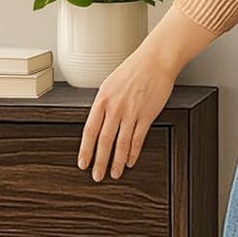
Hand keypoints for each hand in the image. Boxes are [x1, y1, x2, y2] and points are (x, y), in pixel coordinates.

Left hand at [78, 41, 177, 180]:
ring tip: (115, 173)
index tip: (82, 163)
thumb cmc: (133, 70)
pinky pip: (138, 139)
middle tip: (97, 176)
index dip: (85, 150)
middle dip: (99, 161)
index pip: (89, 130)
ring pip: (121, 144)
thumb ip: (103, 103)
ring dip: (117, 162)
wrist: (155, 60)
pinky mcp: (147, 115)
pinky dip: (134, 153)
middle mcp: (115, 107)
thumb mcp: (109, 84)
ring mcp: (131, 112)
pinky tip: (131, 161)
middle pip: (104, 141)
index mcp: (102, 99)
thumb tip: (97, 121)